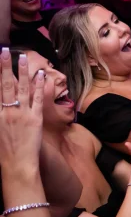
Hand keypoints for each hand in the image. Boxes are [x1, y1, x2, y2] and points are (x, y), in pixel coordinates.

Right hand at [0, 49, 44, 174]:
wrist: (16, 165)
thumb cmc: (3, 151)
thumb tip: (2, 102)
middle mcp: (7, 111)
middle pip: (5, 84)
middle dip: (4, 66)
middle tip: (4, 51)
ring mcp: (22, 114)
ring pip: (22, 88)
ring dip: (22, 71)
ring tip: (22, 57)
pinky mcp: (35, 119)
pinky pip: (38, 99)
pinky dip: (39, 86)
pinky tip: (40, 75)